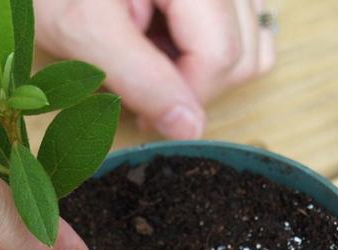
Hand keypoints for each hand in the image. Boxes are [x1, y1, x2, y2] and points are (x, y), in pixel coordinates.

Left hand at [35, 0, 275, 138]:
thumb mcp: (83, 31)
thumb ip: (140, 79)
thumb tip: (191, 129)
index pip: (221, 55)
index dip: (183, 97)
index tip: (141, 111)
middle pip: (241, 54)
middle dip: (191, 85)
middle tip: (137, 85)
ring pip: (254, 46)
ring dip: (202, 69)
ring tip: (149, 54)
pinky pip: (250, 31)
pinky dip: (216, 52)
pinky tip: (170, 44)